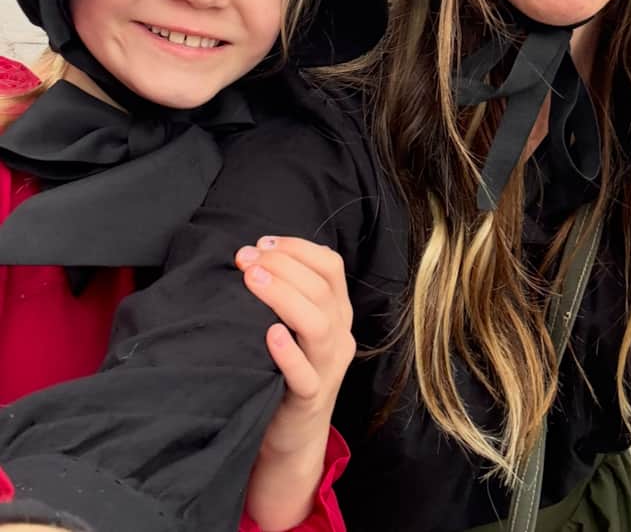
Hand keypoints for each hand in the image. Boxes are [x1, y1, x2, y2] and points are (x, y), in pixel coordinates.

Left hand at [235, 237, 354, 529]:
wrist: (294, 434)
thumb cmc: (287, 368)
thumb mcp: (297, 325)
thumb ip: (289, 292)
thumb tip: (254, 253)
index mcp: (338, 311)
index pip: (331, 265)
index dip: (297, 248)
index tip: (263, 242)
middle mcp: (340, 334)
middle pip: (321, 288)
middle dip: (281, 265)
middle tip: (245, 257)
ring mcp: (329, 367)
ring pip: (317, 324)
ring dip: (283, 295)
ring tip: (252, 279)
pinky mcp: (311, 398)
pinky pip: (305, 374)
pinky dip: (288, 352)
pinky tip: (269, 333)